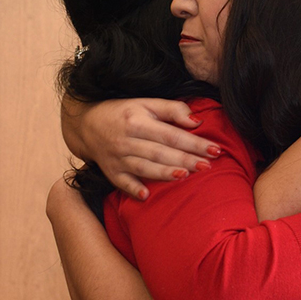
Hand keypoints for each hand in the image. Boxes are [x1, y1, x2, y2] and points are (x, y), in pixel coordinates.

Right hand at [61, 97, 220, 199]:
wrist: (85, 123)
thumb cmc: (123, 113)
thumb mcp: (146, 104)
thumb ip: (172, 110)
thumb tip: (197, 122)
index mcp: (137, 121)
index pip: (171, 134)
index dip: (194, 142)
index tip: (215, 149)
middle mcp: (126, 140)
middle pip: (160, 151)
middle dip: (185, 159)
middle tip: (208, 165)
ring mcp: (117, 158)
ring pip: (143, 167)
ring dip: (164, 173)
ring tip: (185, 175)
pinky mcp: (110, 172)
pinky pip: (121, 182)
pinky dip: (132, 189)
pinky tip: (146, 195)